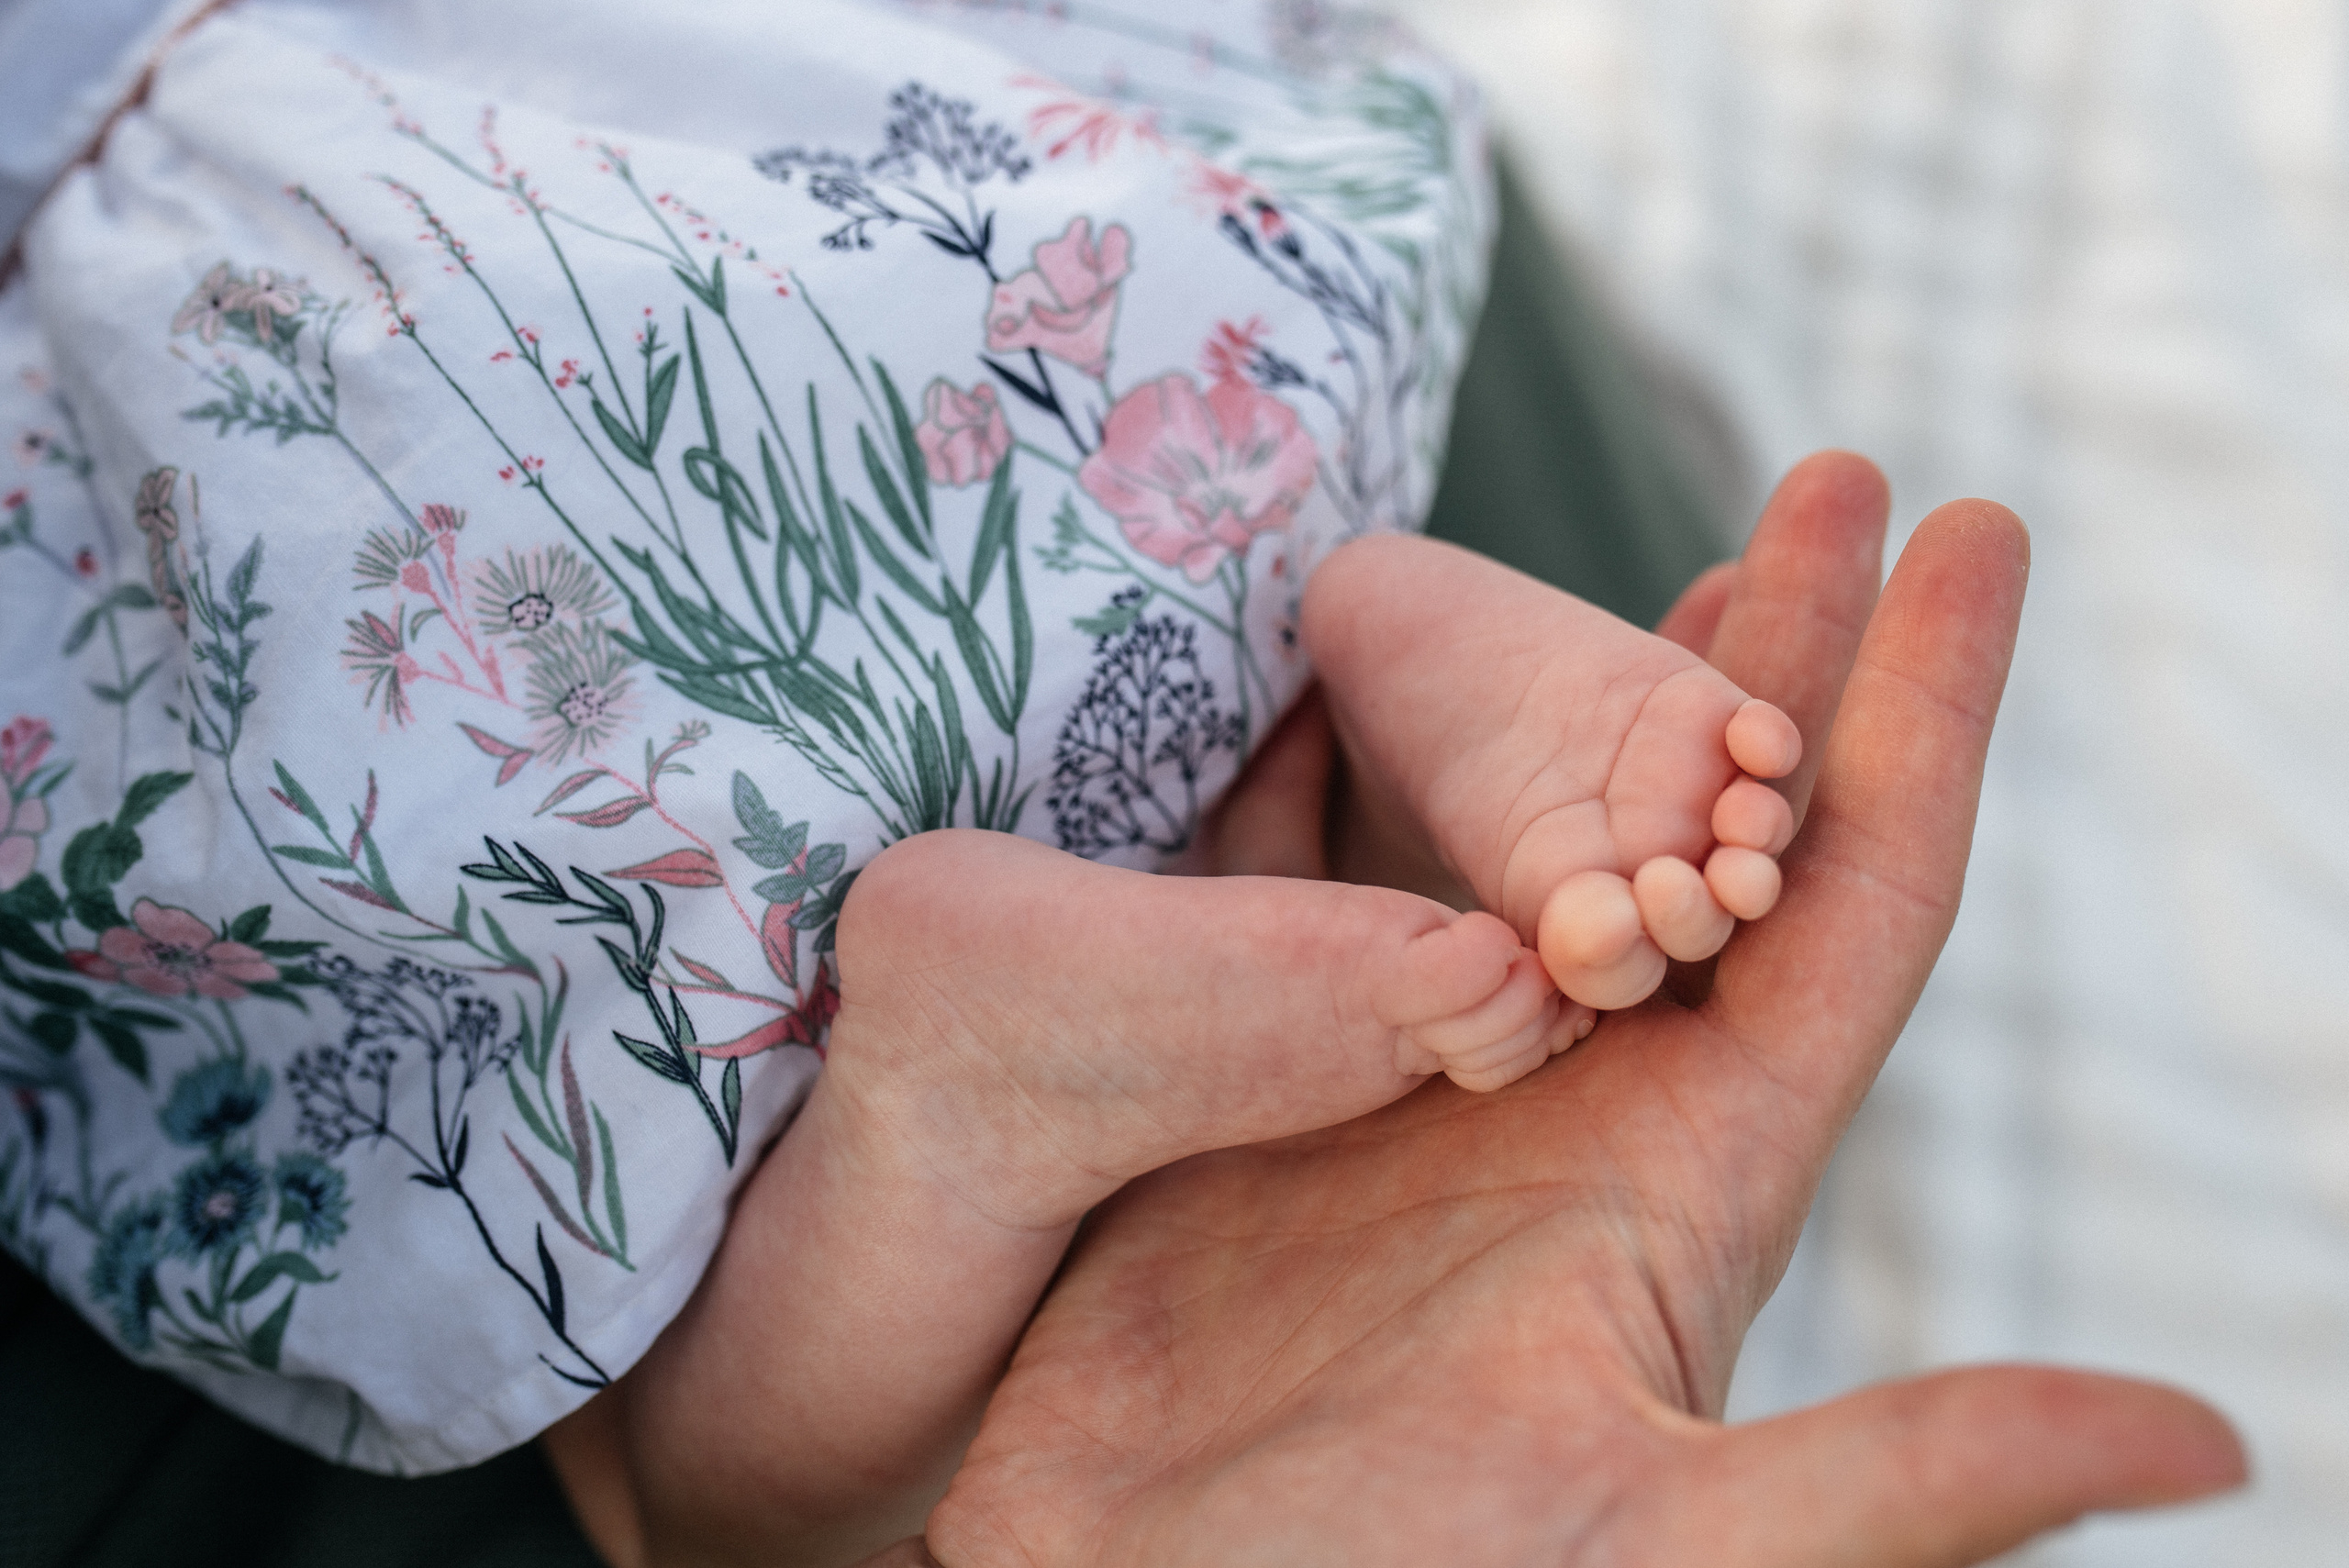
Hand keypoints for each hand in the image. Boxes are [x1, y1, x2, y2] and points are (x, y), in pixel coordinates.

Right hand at [898, 454, 2244, 1566]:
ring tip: (1653, 549)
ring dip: (1603, 686)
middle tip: (1828, 472)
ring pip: (1542, 836)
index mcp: (1697, 1170)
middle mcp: (1580, 1102)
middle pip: (1718, 830)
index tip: (1976, 528)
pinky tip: (1360, 668)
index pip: (1853, 897)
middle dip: (1786, 650)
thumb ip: (1910, 1479)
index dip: (1931, 715)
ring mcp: (1424, 1085)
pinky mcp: (1276, 1085)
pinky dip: (1369, 758)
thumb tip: (2213, 1440)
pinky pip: (1340, 874)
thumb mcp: (1665, 1546)